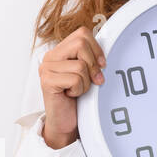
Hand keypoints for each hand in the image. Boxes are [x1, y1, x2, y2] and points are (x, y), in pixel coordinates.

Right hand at [38, 27, 106, 147]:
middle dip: (93, 64)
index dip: (96, 48)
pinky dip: (79, 90)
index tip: (101, 65)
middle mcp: (50, 57)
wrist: (65, 124)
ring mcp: (46, 68)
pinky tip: (71, 95)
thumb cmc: (77, 99)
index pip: (82, 33)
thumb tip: (109, 47)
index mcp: (60, 51)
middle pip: (81, 43)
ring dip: (85, 82)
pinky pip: (75, 79)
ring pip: (80, 65)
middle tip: (93, 80)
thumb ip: (91, 58)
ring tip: (77, 90)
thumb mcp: (87, 74)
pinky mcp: (47, 81)